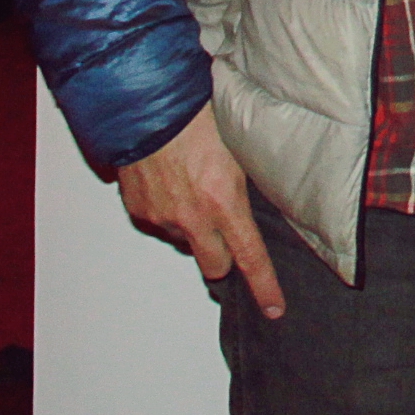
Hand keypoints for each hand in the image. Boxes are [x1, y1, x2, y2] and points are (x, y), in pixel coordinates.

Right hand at [116, 103, 284, 318]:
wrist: (149, 106)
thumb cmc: (200, 118)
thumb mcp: (240, 150)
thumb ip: (247, 183)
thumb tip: (259, 200)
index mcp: (224, 203)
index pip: (250, 257)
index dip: (265, 287)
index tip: (275, 308)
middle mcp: (192, 218)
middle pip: (215, 265)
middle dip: (223, 256)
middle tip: (227, 232)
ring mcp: (162, 217)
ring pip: (186, 242)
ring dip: (194, 230)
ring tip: (196, 190)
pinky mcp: (139, 209)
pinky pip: (160, 224)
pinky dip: (169, 212)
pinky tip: (173, 183)